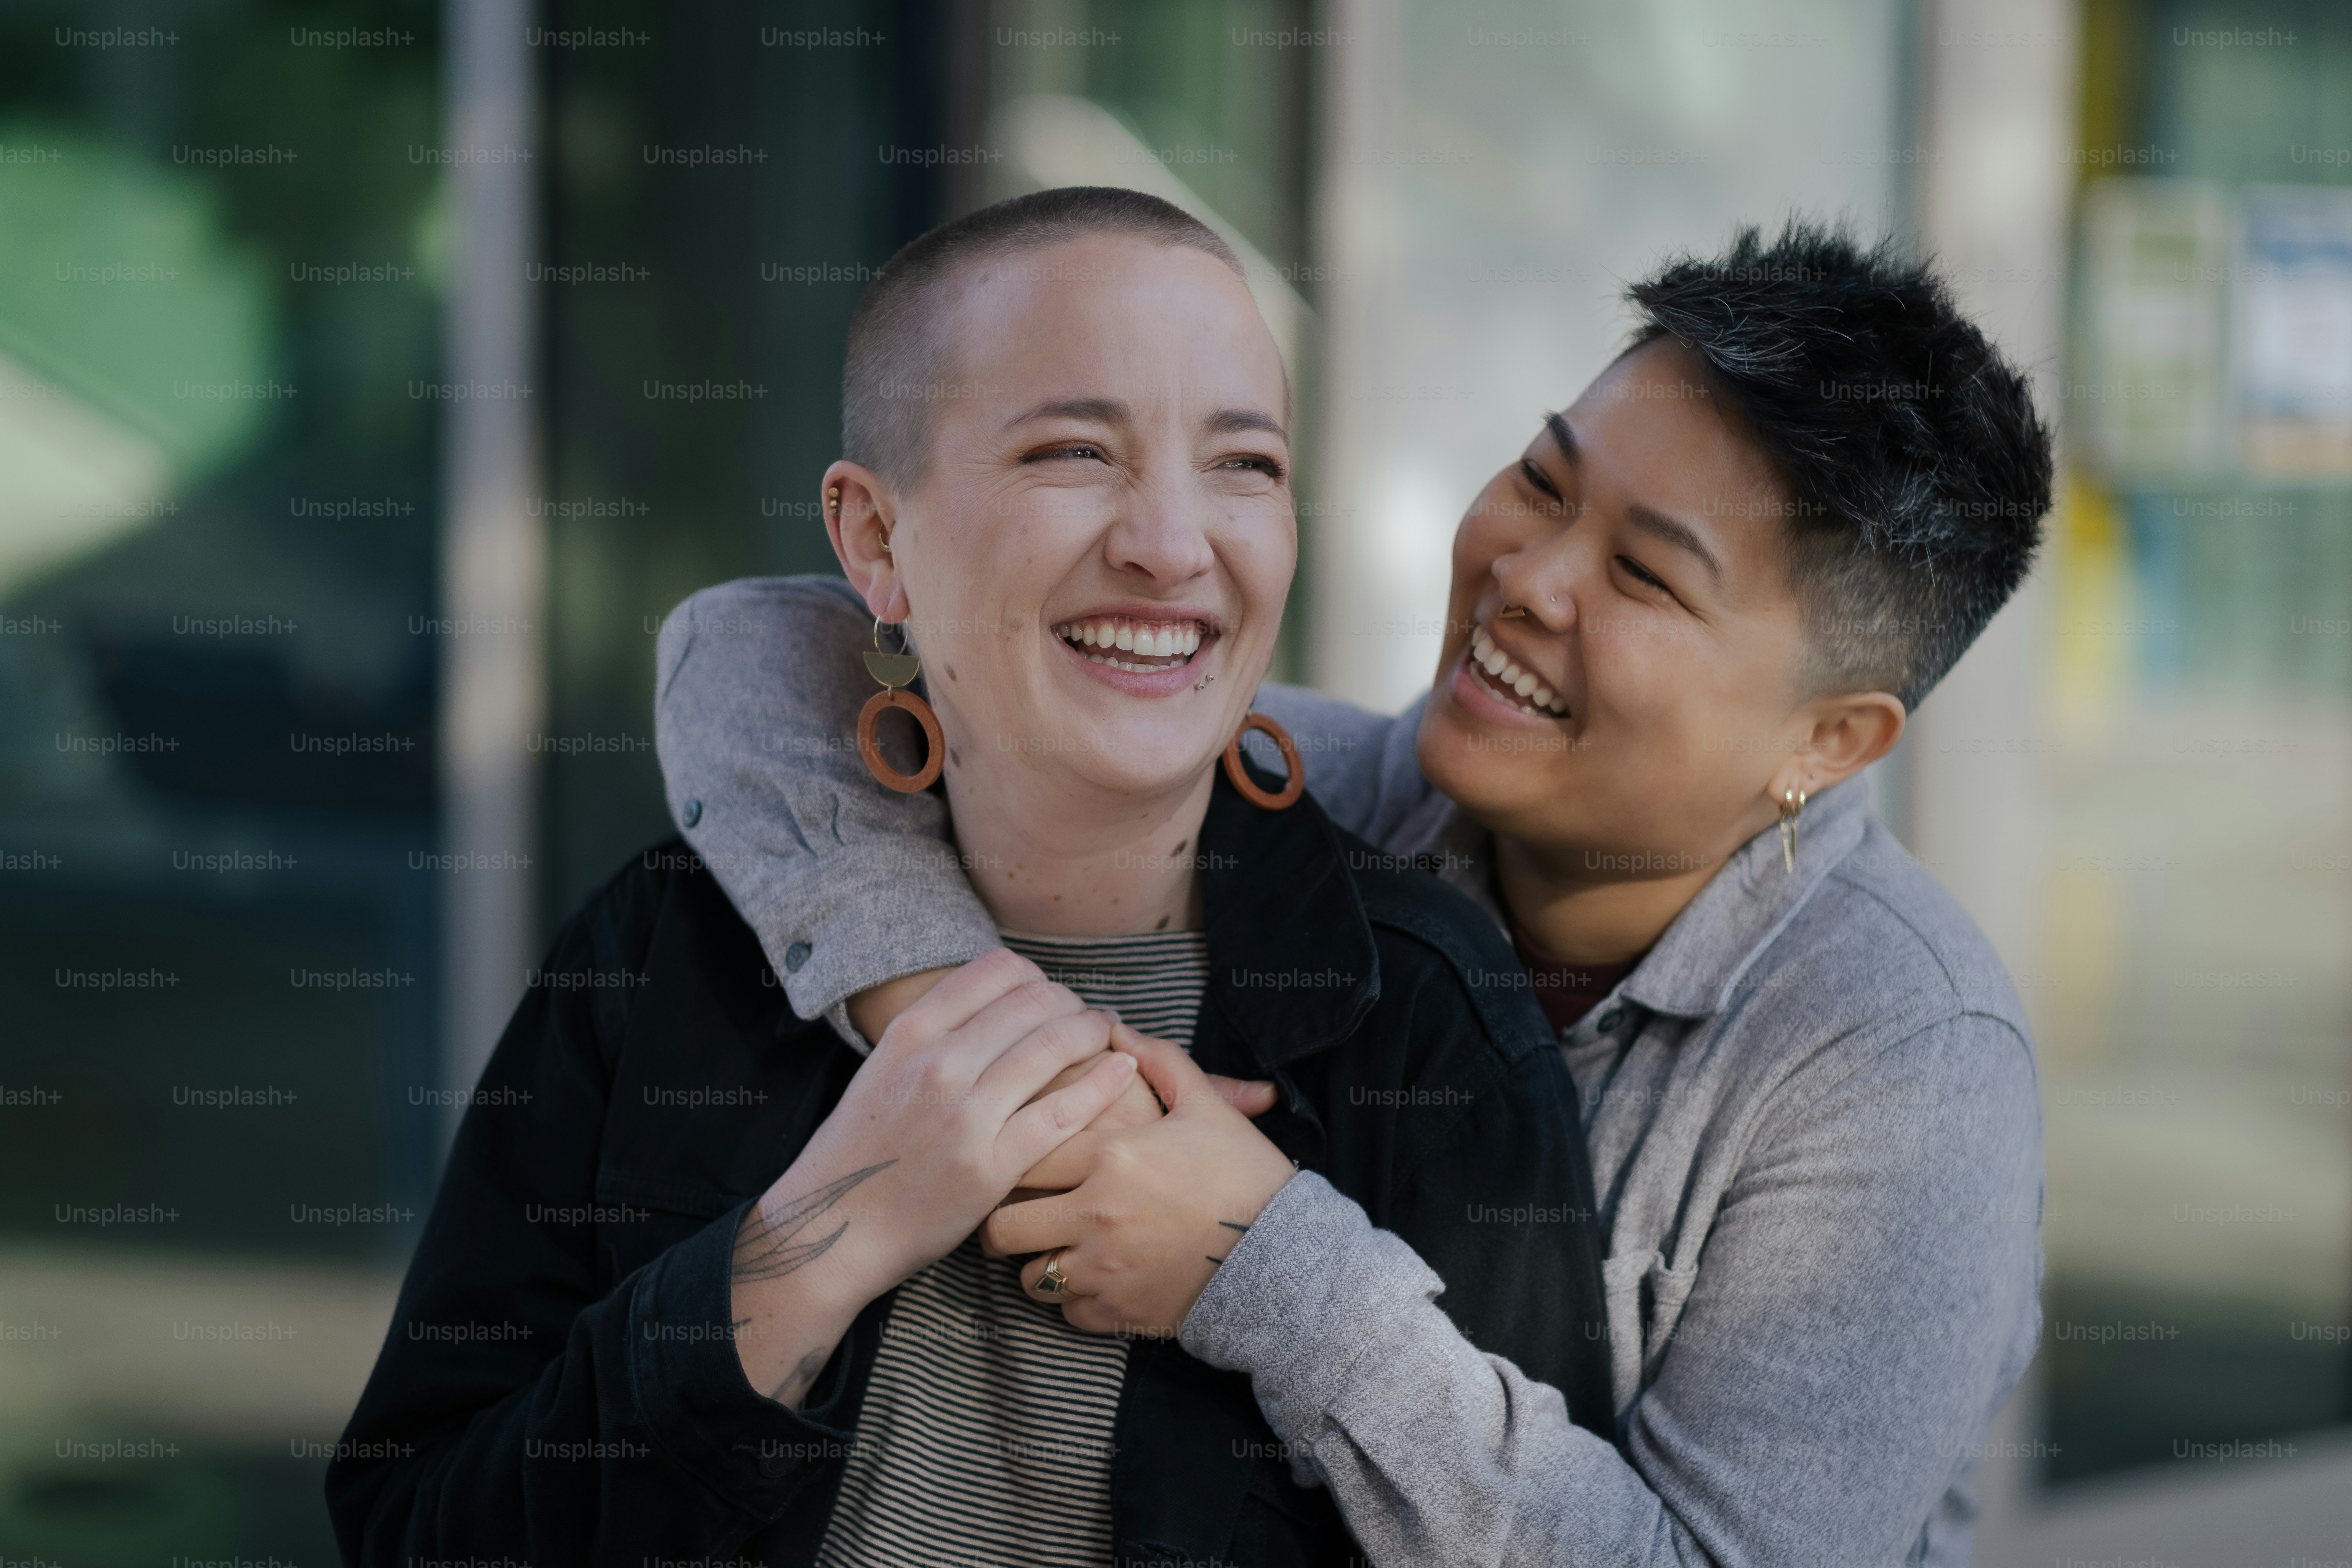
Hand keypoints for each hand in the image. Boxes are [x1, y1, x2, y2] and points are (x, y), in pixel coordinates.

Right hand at [729, 949, 1134, 1402]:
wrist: (836, 1228)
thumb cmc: (862, 1149)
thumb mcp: (883, 1069)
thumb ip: (934, 1033)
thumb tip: (993, 1003)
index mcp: (911, 1033)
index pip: (997, 970)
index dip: (1037, 977)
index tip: (1049, 995)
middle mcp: (940, 1063)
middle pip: (1035, 1000)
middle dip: (1072, 1002)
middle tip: (1089, 1016)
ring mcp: (966, 1115)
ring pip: (1055, 1045)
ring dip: (1094, 1031)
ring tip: (1109, 1035)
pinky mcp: (991, 1165)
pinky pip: (1064, 1110)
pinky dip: (1103, 1083)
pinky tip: (1122, 1072)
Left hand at [981, 1024, 1297, 1335]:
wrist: (1284, 1254)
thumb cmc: (1243, 1174)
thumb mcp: (1205, 1106)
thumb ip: (1159, 1062)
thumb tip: (1117, 1032)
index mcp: (1109, 1156)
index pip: (1022, 1153)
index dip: (1010, 1156)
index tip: (1012, 1158)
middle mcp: (1095, 1214)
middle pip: (1004, 1226)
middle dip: (1002, 1221)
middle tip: (1013, 1213)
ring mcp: (1103, 1269)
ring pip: (1030, 1278)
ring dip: (1038, 1264)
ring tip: (1053, 1249)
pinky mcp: (1118, 1311)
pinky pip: (1067, 1313)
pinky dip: (1074, 1301)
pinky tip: (1093, 1280)